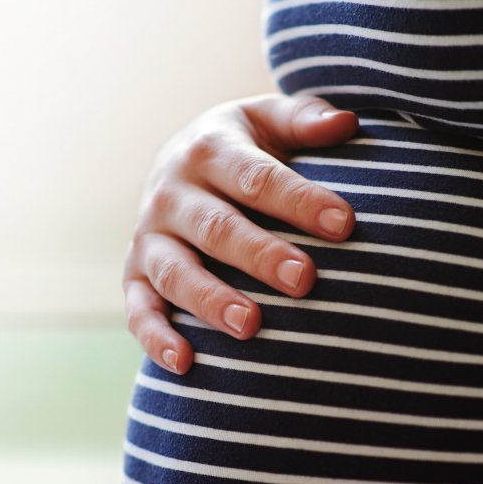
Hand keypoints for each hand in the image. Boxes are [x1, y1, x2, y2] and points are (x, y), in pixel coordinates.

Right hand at [124, 94, 358, 372]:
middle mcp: (172, 193)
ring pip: (176, 272)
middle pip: (218, 228)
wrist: (182, 164)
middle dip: (260, 255)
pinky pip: (139, 309)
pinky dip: (156, 337)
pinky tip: (185, 362)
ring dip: (211, 300)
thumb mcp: (268, 122)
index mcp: (210, 149)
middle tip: (305, 280)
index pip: (257, 177)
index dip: (300, 200)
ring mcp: (150, 238)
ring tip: (251, 326)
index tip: (344, 222)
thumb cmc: (245, 148)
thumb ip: (305, 120)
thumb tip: (347, 123)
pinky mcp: (135, 276)